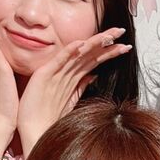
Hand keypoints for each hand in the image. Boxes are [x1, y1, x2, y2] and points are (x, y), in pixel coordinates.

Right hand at [16, 28, 132, 151]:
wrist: (33, 129)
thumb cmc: (47, 116)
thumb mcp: (68, 100)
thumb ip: (80, 86)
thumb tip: (94, 76)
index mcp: (72, 76)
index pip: (94, 59)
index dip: (109, 51)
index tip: (125, 46)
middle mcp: (65, 71)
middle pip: (89, 52)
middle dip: (106, 41)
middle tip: (121, 30)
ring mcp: (55, 72)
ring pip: (78, 54)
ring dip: (93, 43)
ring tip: (108, 35)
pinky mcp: (44, 75)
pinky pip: (59, 61)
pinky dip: (69, 52)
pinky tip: (80, 44)